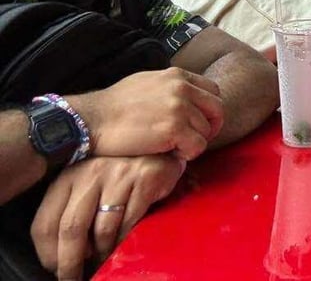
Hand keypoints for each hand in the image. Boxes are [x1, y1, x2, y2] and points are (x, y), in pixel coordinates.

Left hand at [31, 154, 184, 279]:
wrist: (158, 149)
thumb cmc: (118, 175)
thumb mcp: (87, 188)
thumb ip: (72, 213)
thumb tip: (59, 255)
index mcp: (67, 177)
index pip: (45, 224)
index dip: (48, 254)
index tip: (56, 269)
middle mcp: (90, 173)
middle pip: (71, 229)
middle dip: (71, 262)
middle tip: (74, 277)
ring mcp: (118, 174)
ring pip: (102, 230)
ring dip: (103, 252)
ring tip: (105, 257)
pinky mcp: (144, 179)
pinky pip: (129, 223)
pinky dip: (125, 240)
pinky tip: (124, 242)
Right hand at [68, 68, 223, 160]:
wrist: (92, 119)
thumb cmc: (115, 106)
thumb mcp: (147, 82)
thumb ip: (170, 87)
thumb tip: (186, 97)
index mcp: (177, 75)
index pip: (212, 91)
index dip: (209, 109)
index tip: (199, 123)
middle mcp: (182, 88)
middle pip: (217, 110)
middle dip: (210, 127)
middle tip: (193, 140)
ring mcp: (180, 107)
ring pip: (207, 131)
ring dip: (193, 143)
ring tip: (173, 147)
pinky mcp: (174, 129)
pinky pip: (197, 146)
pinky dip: (187, 154)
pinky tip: (170, 154)